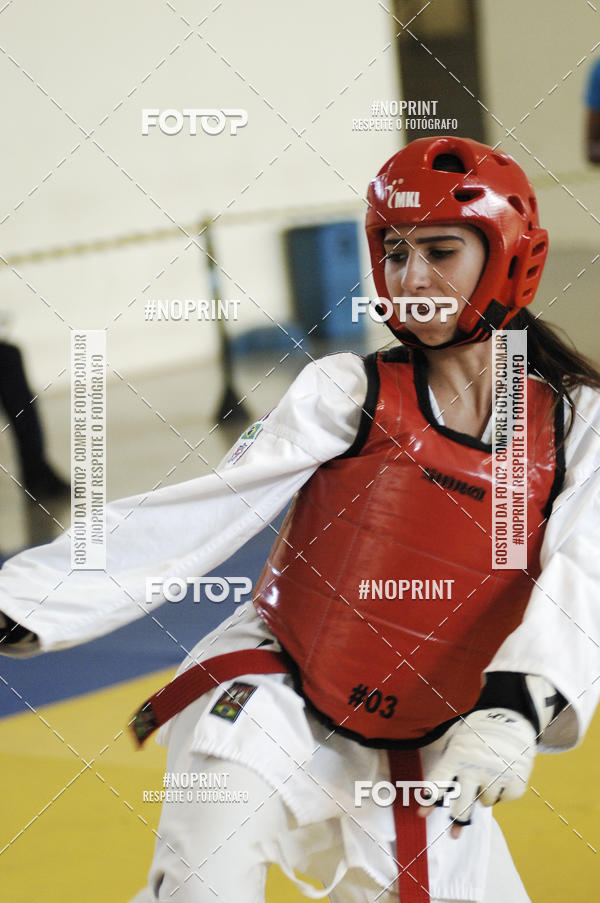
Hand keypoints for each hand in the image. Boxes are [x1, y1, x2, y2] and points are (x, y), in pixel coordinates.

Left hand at [417, 708, 536, 837]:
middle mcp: (473, 769)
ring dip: (484, 793)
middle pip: (460, 807)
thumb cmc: (476, 731)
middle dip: (457, 820)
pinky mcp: (515, 782)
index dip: (429, 801)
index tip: (422, 814)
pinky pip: (503, 799)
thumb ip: (444, 764)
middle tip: (454, 834)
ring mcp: (495, 777)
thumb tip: (426, 787)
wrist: (511, 717)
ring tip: (487, 772)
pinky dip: (503, 790)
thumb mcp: (455, 739)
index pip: (437, 784)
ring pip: (484, 803)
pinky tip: (502, 772)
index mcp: (455, 756)